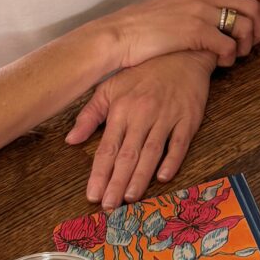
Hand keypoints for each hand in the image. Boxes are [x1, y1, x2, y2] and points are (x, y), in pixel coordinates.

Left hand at [67, 52, 212, 206]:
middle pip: (127, 155)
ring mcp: (166, 117)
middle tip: (109, 206)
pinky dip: (172, 160)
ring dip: (140, 177)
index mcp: (121, 109)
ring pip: (151, 152)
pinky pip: (179, 143)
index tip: (92, 195)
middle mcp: (142, 115)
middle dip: (116, 183)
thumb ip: (90, 115)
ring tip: (130, 198)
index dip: (99, 174)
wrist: (182, 53)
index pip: (107, 148)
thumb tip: (71, 140)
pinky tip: (163, 177)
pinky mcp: (188, 119)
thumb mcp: (110, 87)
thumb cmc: (143, 72)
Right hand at [94, 0, 259, 73]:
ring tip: (236, 56)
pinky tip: (220, 63)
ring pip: (243, 25)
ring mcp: (200, 12)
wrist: (119, 34)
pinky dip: (229, 58)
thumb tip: (217, 13)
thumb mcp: (176, 4)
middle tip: (256, 43)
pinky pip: (228, 46)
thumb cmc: (145, 25)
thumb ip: (198, 4)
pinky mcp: (195, 32)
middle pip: (251, 5)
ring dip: (246, 44)